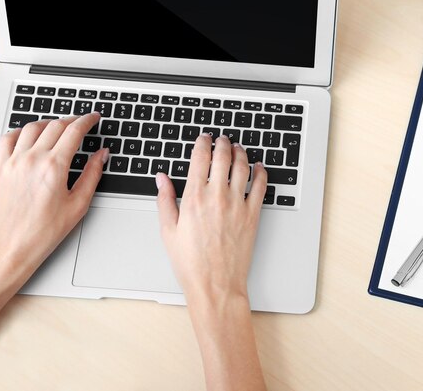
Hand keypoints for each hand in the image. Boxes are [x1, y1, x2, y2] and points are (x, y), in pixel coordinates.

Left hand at [0, 113, 108, 272]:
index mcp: (53, 167)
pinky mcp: (0, 167)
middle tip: (81, 122)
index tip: (93, 118)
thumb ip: (92, 174)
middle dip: (71, 120)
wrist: (13, 246)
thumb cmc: (44, 231)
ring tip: (58, 127)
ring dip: (48, 123)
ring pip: (32, 127)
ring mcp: (13, 162)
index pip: (73, 131)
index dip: (87, 121)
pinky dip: (21, 131)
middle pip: (54, 126)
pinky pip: (8, 138)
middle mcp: (31, 160)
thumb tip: (101, 155)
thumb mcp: (78, 204)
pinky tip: (29, 136)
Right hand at [156, 134, 266, 304]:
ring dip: (240, 152)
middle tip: (222, 139)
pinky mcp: (253, 214)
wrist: (215, 284)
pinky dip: (261, 172)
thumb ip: (165, 200)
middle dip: (222, 143)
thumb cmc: (191, 263)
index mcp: (194, 197)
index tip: (204, 138)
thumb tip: (161, 178)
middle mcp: (217, 196)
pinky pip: (261, 186)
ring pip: (243, 166)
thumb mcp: (168, 230)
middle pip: (223, 157)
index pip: (200, 157)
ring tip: (238, 148)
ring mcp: (238, 204)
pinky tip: (258, 166)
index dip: (202, 142)